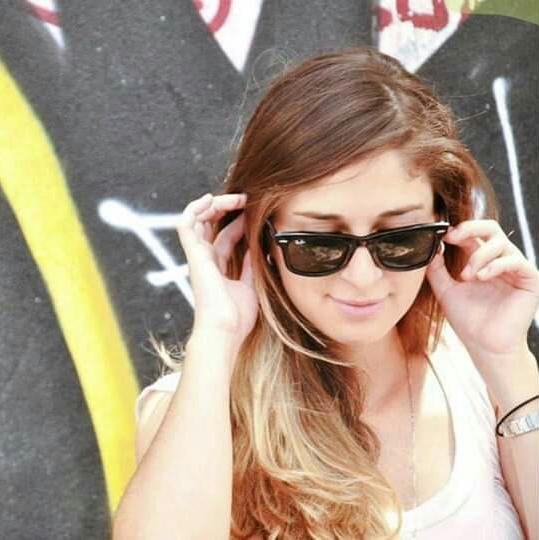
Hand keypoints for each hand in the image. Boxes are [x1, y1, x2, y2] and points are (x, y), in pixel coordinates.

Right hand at [177, 192, 258, 357]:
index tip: (256, 212)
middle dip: (227, 208)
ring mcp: (198, 257)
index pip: (227, 237)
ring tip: (233, 197)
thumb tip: (259, 247)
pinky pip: (186, 225)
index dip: (239, 222)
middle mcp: (206, 260)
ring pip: (198, 220)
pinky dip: (195, 209)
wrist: (225, 330)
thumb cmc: (237, 317)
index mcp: (219, 268)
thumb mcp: (251, 285)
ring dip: (214, 205)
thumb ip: (251, 265)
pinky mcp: (193, 255)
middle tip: (246, 199)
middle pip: (211, 225)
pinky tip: (210, 199)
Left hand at [425, 219, 538, 361]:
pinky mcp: (530, 279)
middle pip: (491, 228)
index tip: (442, 236)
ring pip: (500, 244)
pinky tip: (481, 277)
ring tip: (466, 276)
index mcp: (481, 261)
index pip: (473, 234)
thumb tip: (429, 248)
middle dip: (470, 228)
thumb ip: (436, 269)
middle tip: (453, 237)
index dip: (458, 230)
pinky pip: (515, 261)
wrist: (485, 345)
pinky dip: (495, 265)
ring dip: (478, 256)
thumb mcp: (445, 290)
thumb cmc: (468, 320)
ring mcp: (516, 269)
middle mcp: (499, 261)